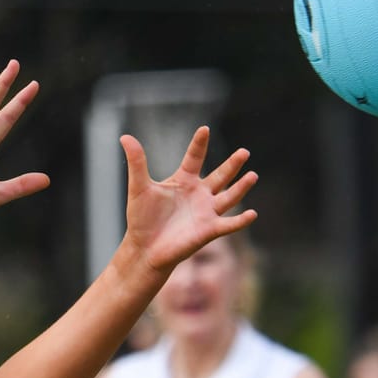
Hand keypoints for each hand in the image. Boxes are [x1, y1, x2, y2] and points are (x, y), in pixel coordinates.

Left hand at [118, 127, 257, 274]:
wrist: (144, 248)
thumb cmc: (141, 218)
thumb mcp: (138, 187)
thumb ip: (137, 163)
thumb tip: (125, 137)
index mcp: (184, 181)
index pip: (194, 158)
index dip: (199, 144)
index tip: (204, 129)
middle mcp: (199, 194)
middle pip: (221, 175)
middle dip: (232, 164)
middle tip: (244, 152)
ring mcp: (206, 212)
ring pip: (229, 197)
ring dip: (241, 187)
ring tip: (252, 175)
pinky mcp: (209, 230)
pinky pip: (229, 224)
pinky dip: (241, 220)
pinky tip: (252, 214)